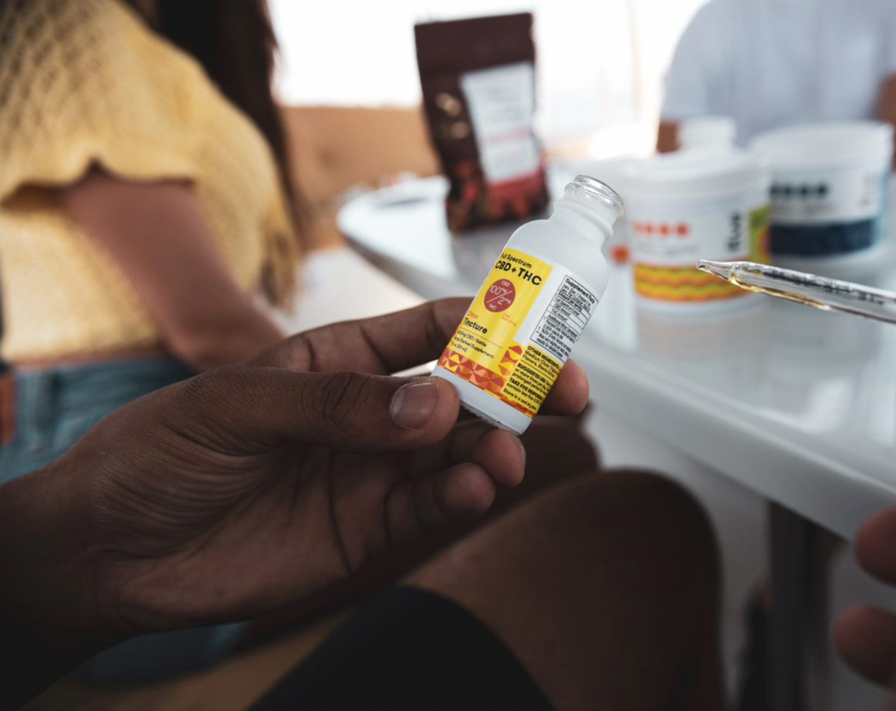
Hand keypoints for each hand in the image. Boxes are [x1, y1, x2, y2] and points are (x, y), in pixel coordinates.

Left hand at [0, 299, 587, 646]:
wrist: (111, 551)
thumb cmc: (160, 453)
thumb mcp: (236, 406)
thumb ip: (338, 405)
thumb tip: (437, 402)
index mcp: (338, 361)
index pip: (428, 329)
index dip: (487, 323)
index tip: (538, 327)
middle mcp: (368, 414)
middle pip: (463, 392)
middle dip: (516, 389)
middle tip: (563, 394)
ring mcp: (371, 472)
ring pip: (457, 452)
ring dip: (493, 448)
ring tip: (503, 455)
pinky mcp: (367, 530)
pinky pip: (429, 506)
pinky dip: (460, 494)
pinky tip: (474, 487)